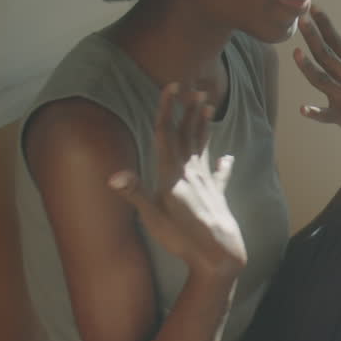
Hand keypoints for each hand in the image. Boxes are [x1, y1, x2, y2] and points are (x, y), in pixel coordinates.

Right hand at [109, 84, 245, 276]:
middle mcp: (190, 173)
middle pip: (186, 135)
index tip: (171, 86)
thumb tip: (113, 175)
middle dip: (187, 111)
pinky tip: (227, 157)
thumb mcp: (153, 218)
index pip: (166, 134)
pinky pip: (220, 174)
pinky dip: (223, 164)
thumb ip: (135, 194)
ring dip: (203, 126)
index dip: (167, 109)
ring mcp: (206, 183)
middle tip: (192, 87)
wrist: (218, 255)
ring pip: (203, 147)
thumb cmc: (182, 238)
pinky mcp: (218, 195)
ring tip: (208, 106)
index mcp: (172, 174)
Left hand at [293, 6, 340, 161]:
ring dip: (309, 67)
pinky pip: (328, 116)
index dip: (325, 25)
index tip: (313, 7)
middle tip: (301, 17)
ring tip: (295, 52)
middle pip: (328, 55)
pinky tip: (303, 109)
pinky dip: (316, 113)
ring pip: (324, 80)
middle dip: (313, 36)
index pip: (338, 42)